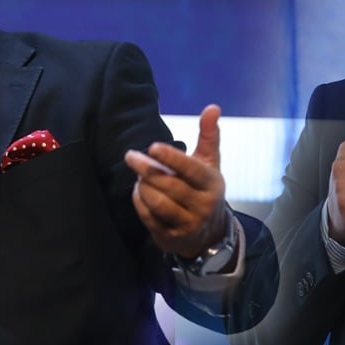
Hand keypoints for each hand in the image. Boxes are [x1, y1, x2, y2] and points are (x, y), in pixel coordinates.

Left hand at [129, 105, 229, 257]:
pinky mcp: (172, 238)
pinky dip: (139, 203)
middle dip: (147, 169)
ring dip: (143, 187)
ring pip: (159, 203)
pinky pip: (149, 218)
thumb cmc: (204, 189)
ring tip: (138, 175)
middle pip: (170, 186)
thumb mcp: (209, 163)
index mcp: (212, 184)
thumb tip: (213, 107)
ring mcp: (188, 224)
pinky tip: (137, 192)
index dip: (171, 158)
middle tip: (131, 156)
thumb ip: (208, 135)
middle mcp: (203, 206)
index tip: (152, 147)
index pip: (191, 169)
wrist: (209, 233)